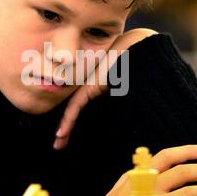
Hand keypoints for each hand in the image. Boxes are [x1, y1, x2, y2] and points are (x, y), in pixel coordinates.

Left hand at [53, 28, 156, 149]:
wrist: (137, 51)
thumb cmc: (138, 66)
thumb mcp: (128, 87)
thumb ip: (124, 98)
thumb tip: (133, 120)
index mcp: (97, 84)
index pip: (80, 104)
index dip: (72, 120)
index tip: (66, 135)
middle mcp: (90, 84)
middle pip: (74, 109)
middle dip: (66, 127)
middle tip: (59, 143)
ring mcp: (87, 85)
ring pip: (71, 111)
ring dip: (64, 128)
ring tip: (58, 144)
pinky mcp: (87, 88)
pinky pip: (74, 107)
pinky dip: (68, 121)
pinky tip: (61, 134)